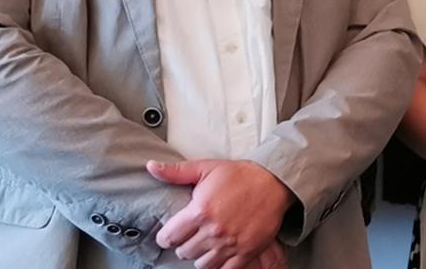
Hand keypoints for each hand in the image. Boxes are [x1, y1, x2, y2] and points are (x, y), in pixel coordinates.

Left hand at [147, 159, 293, 267]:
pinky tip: (221, 254)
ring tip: (206, 246)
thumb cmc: (240, 175)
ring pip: (202, 264)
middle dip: (185, 245)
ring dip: (201, 256)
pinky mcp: (247, 251)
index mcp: (199, 211)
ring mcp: (231, 243)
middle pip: (184, 253)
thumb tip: (150, 167)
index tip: (172, 233)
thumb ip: (176, 172)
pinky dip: (220, 265)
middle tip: (192, 237)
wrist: (275, 181)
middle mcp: (213, 230)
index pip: (168, 238)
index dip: (167, 236)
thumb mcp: (206, 169)